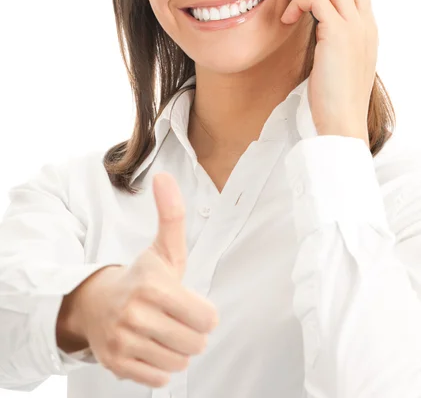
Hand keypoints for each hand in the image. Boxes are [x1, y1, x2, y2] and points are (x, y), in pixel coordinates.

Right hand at [75, 172, 218, 387]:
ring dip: (177, 350)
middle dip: (192, 333)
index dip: (204, 313)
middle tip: (175, 318)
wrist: (96, 303)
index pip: (207, 319)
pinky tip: (150, 346)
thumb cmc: (141, 276)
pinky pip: (159, 379)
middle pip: (195, 344)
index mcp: (153, 284)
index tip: (191, 304)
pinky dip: (160, 366)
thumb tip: (164, 175)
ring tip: (163, 331)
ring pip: (178, 363)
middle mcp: (135, 314)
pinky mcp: (116, 364)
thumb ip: (171, 214)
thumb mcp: (163, 247)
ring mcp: (123, 341)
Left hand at [278, 0, 377, 146]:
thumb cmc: (335, 96)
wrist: (341, 121)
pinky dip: (298, 3)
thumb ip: (334, 36)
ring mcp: (355, 28)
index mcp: (366, 27)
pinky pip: (316, 1)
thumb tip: (317, 21)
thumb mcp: (337, 60)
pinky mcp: (338, 36)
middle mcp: (365, 23)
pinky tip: (287, 17)